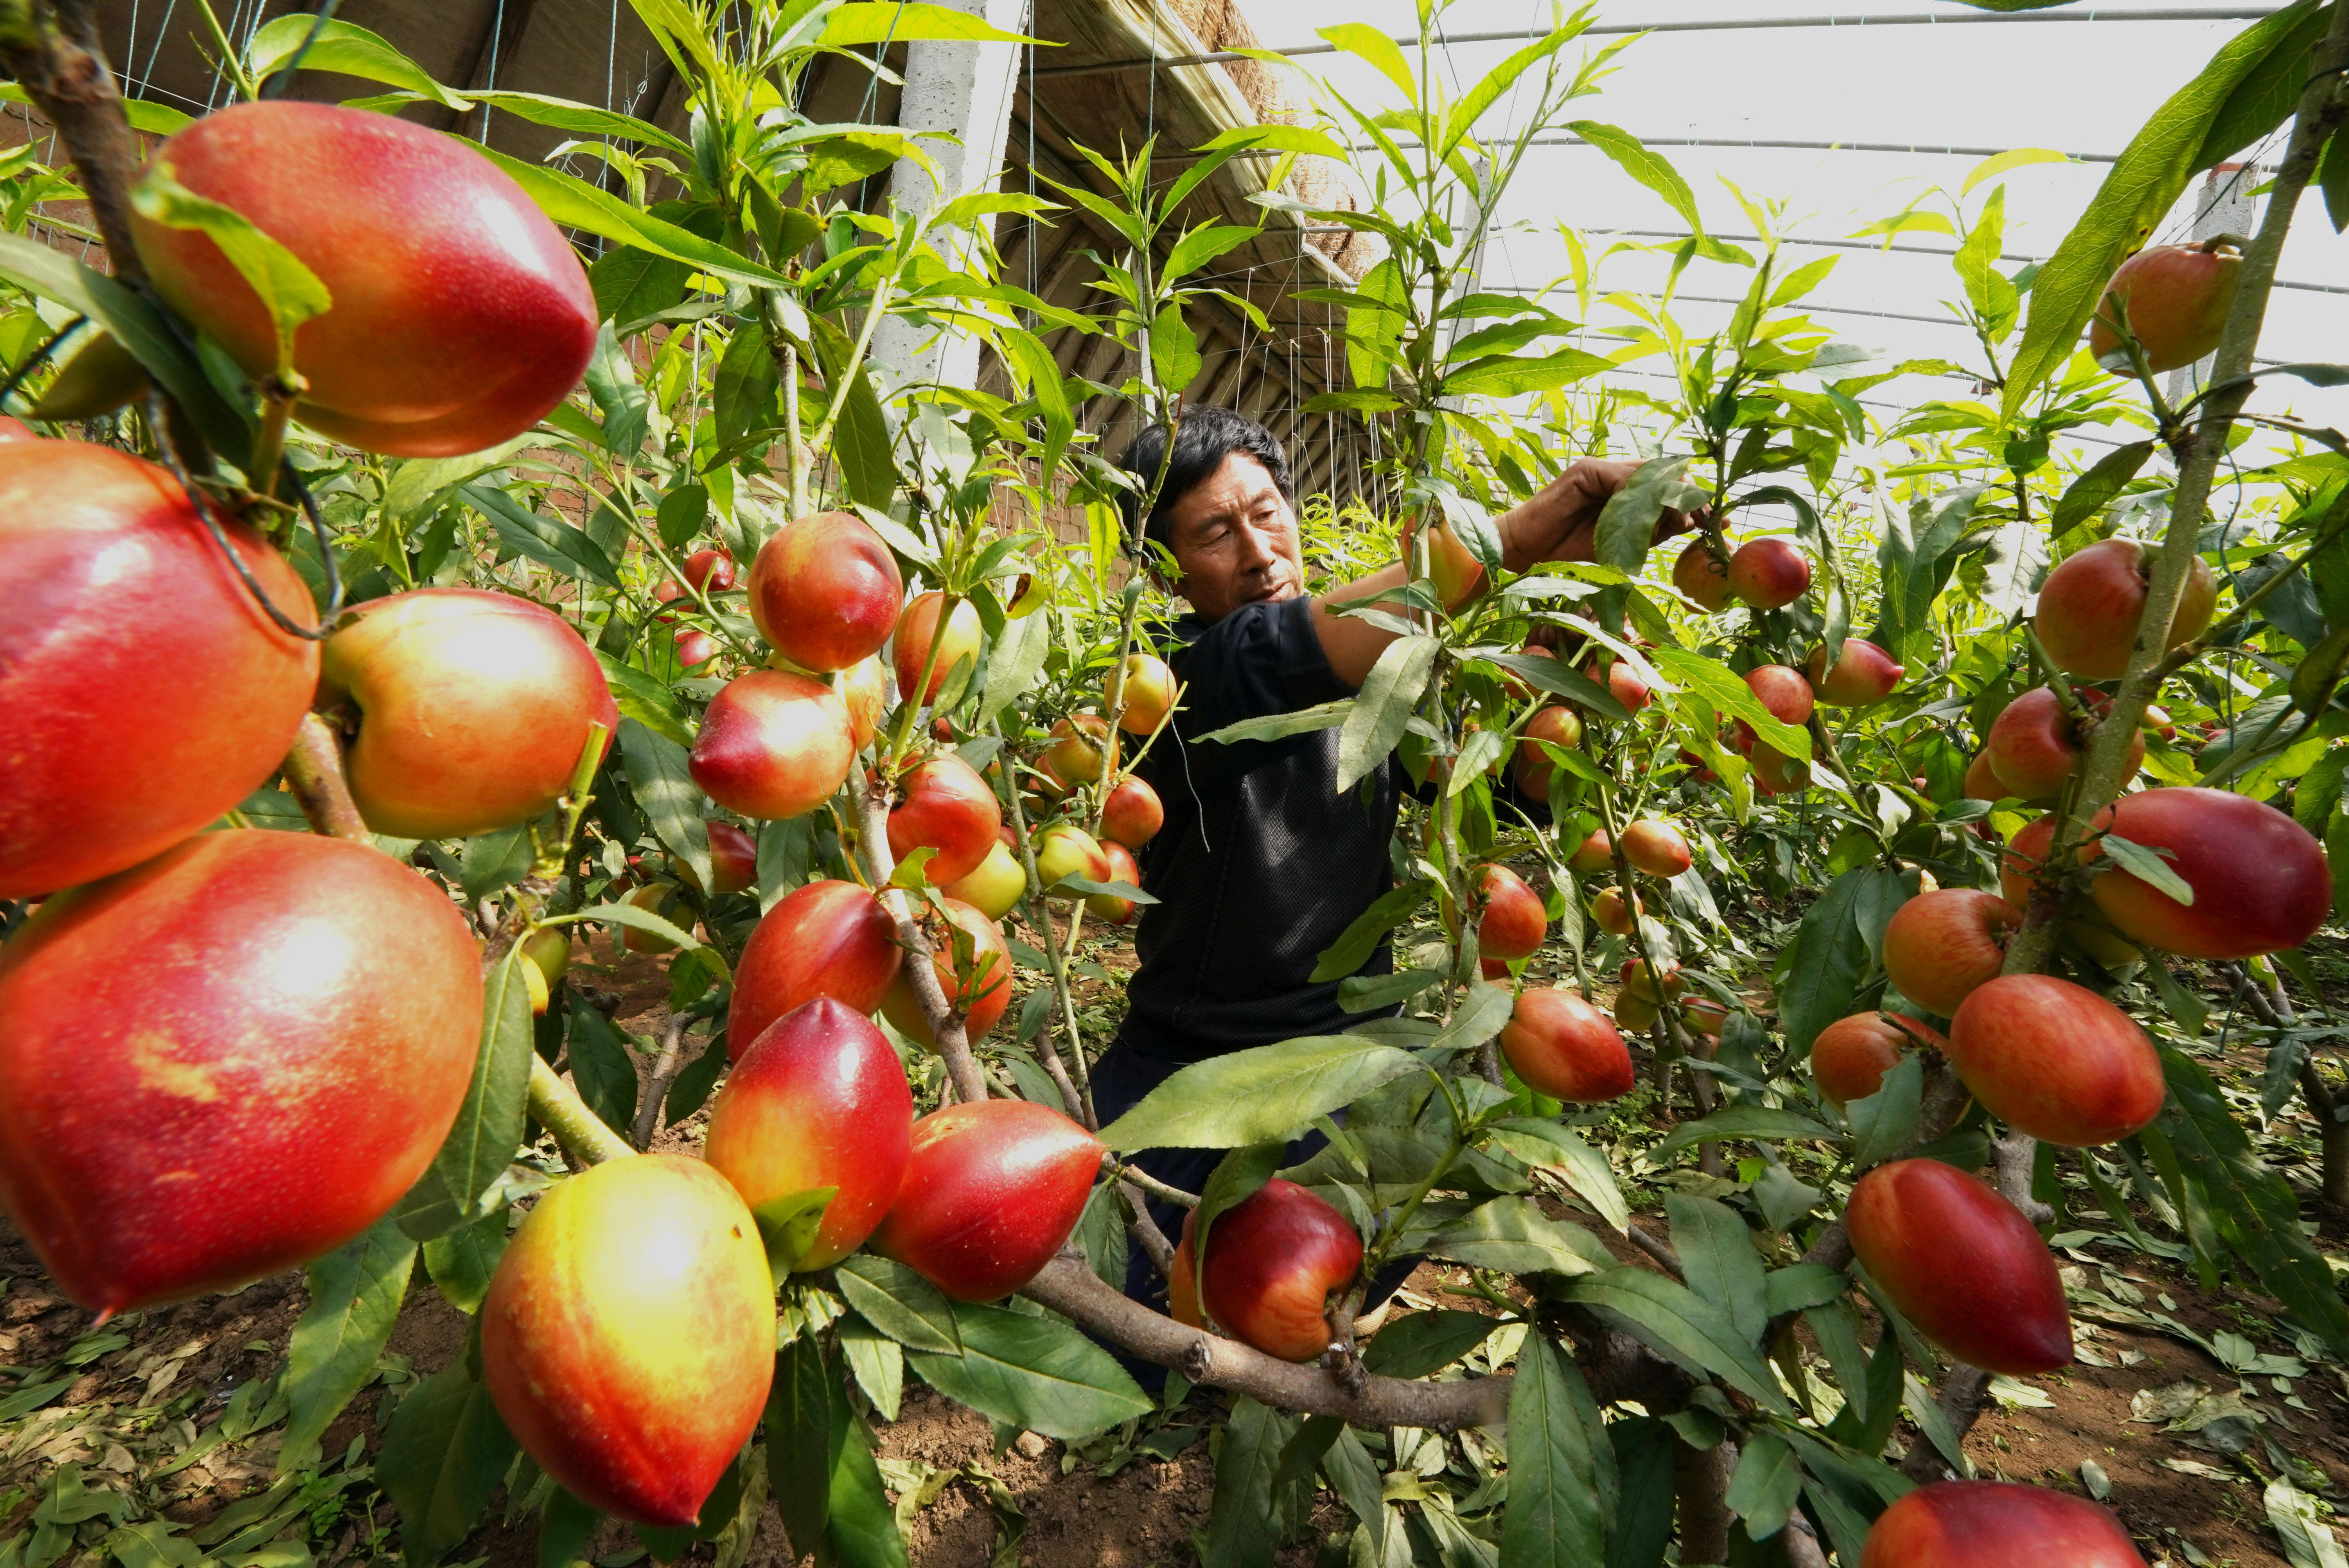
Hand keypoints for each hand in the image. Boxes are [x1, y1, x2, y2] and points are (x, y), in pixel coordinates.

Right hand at [1495, 458, 1702, 570]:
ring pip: (1648, 472)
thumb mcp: (1621, 544)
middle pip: (1665, 473)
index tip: (1715, 519)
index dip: (1693, 498)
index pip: (1669, 484)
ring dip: (1665, 497)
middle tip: (1698, 520)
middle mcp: (1616, 474)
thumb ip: (1650, 530)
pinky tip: (1638, 518)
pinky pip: (1621, 476)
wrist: (1524, 552)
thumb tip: (1690, 521)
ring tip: (1672, 521)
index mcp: (1626, 491)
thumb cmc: (1567, 552)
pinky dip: (1634, 495)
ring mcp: (1599, 468)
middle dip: (1687, 496)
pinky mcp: (1584, 470)